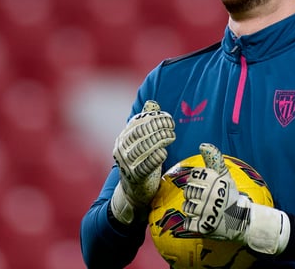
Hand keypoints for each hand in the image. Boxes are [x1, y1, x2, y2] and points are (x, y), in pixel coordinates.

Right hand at [111, 100, 175, 223]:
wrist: (134, 192)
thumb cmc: (141, 162)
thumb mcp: (142, 142)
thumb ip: (146, 123)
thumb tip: (152, 103)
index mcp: (123, 139)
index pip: (137, 123)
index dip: (153, 118)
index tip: (168, 118)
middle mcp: (121, 150)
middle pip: (140, 134)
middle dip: (158, 127)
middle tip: (172, 127)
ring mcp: (126, 165)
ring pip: (142, 148)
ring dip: (160, 140)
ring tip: (172, 137)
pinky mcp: (135, 178)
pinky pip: (145, 166)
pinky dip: (155, 157)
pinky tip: (164, 152)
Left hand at [183, 143, 290, 254]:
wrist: (241, 220)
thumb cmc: (229, 195)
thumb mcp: (224, 176)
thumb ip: (214, 159)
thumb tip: (202, 144)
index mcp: (216, 180)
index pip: (193, 176)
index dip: (197, 181)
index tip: (206, 186)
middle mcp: (212, 195)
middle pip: (188, 191)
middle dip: (194, 195)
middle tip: (205, 200)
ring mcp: (208, 212)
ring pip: (186, 207)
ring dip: (192, 209)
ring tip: (204, 210)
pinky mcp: (204, 227)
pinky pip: (187, 223)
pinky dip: (193, 223)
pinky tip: (203, 220)